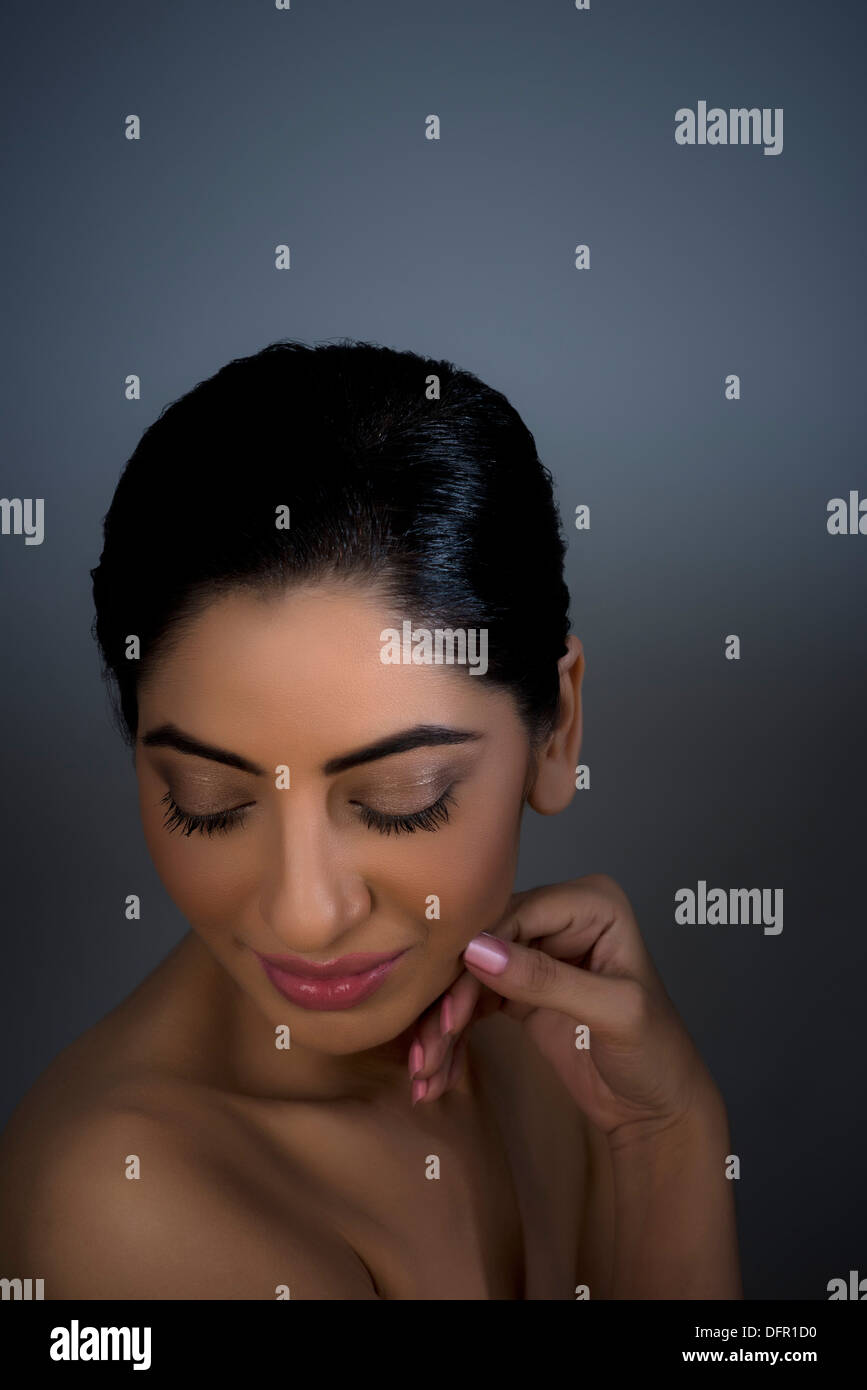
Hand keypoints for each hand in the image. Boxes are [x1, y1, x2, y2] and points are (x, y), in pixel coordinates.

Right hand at [407, 875, 721, 1141]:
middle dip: (451, 998)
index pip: (516, 915)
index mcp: (592, 904)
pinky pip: (472, 1001)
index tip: (449, 1009)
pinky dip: (452, 1036)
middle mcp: (560, 918)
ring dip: (443, 1023)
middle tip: (426, 1049)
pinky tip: (435, 1070)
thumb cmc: (656, 1056)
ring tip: (425, 1070)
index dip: (475, 957)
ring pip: (470, 974)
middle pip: (484, 943)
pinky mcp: (518, 988)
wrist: (658, 1111)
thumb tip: (478, 951)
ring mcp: (537, 952)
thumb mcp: (611, 1014)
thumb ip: (546, 981)